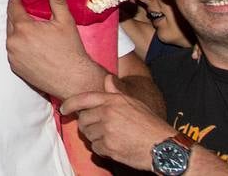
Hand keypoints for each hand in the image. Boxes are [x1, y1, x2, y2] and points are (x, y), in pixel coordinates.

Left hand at [5, 0, 103, 99]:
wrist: (73, 80)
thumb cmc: (71, 50)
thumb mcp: (65, 22)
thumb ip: (58, 0)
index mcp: (23, 28)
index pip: (12, 6)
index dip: (19, 0)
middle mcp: (13, 42)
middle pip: (10, 20)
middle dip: (20, 16)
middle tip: (34, 17)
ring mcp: (12, 56)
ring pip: (11, 36)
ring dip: (19, 32)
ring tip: (36, 33)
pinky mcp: (15, 67)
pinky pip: (14, 50)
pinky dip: (20, 46)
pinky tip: (34, 47)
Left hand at [61, 74, 176, 169]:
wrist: (163, 146)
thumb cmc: (149, 124)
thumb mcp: (134, 102)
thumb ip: (116, 92)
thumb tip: (107, 78)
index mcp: (113, 100)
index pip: (83, 99)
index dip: (70, 104)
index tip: (64, 109)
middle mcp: (107, 114)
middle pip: (83, 120)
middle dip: (88, 125)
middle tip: (100, 129)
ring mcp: (107, 131)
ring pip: (88, 135)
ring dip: (95, 138)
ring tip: (111, 137)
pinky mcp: (109, 147)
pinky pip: (95, 148)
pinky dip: (102, 149)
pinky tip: (114, 146)